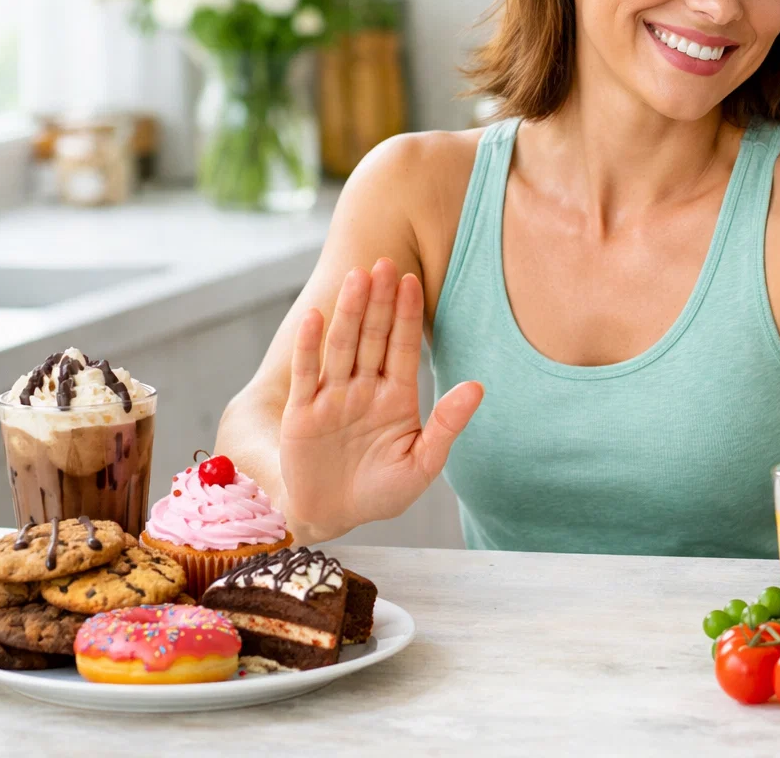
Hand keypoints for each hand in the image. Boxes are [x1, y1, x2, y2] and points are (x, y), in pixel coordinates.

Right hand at [279, 257, 482, 540]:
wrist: (336, 517)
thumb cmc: (383, 491)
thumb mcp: (423, 462)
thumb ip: (448, 424)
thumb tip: (478, 387)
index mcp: (395, 396)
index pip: (402, 346)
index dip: (407, 314)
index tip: (413, 280)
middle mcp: (363, 388)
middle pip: (373, 336)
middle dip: (380, 301)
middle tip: (386, 262)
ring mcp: (332, 397)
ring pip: (343, 346)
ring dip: (350, 312)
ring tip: (357, 277)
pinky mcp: (301, 413)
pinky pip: (307, 373)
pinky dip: (310, 345)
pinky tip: (315, 315)